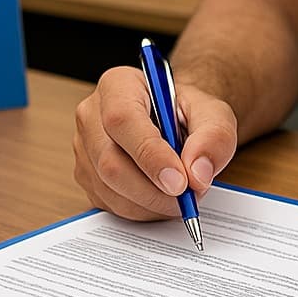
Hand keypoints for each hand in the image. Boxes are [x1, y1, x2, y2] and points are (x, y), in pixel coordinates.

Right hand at [72, 66, 237, 219]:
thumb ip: (213, 137)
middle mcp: (91, 114)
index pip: (123, 120)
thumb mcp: (213, 113)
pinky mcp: (86, 176)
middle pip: (110, 161)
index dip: (150, 155)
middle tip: (187, 199)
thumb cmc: (186, 112)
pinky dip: (142, 210)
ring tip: (181, 196)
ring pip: (109, 188)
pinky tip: (162, 199)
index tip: (180, 182)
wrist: (173, 121)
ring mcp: (84, 147)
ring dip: (150, 204)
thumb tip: (197, 173)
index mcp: (118, 85)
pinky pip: (110, 203)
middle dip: (153, 190)